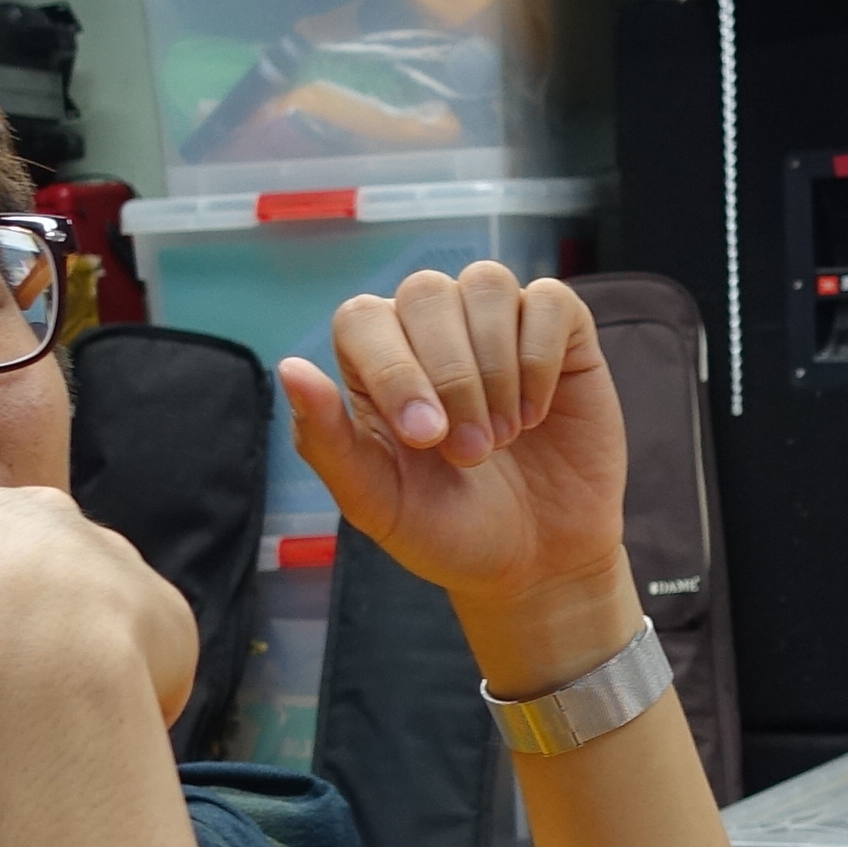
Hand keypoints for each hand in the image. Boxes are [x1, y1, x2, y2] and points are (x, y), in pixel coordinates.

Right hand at [0, 447, 195, 814]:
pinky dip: (136, 673)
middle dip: (8, 571)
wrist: (14, 679)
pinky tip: (103, 726)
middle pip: (20, 516)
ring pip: (92, 570)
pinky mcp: (161, 604)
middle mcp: (27, 515)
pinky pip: (151, 632)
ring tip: (52, 694)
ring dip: (77, 620)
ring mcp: (102, 551)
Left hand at [281, 267, 635, 686]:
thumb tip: (289, 368)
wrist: (535, 562)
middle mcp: (431, 328)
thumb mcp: (377, 501)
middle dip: (453, 378)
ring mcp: (496, 323)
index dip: (393, 369)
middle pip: (426, 293)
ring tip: (504, 436)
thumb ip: (326, 440)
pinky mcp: (558, 330)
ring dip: (496, 368)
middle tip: (472, 453)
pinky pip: (547, 299)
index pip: (363, 318)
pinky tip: (537, 414)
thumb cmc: (446, 529)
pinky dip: (540, 358)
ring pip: (486, 284)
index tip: (426, 439)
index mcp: (375, 361)